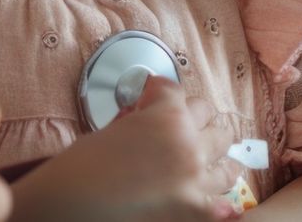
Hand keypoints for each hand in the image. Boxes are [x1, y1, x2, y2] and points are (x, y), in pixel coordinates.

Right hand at [10, 76, 240, 220]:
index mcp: (167, 115)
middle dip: (195, 121)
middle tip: (183, 127)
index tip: (156, 97)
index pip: (178, 92)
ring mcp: (196, 179)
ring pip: (228, 160)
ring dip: (215, 157)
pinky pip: (223, 202)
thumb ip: (141, 117)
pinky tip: (209, 197)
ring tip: (205, 160)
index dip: (163, 95)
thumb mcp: (115, 129)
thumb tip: (149, 115)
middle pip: (212, 119)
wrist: (73, 201)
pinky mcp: (196, 210)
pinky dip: (216, 200)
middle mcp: (188, 143)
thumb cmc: (83, 166)